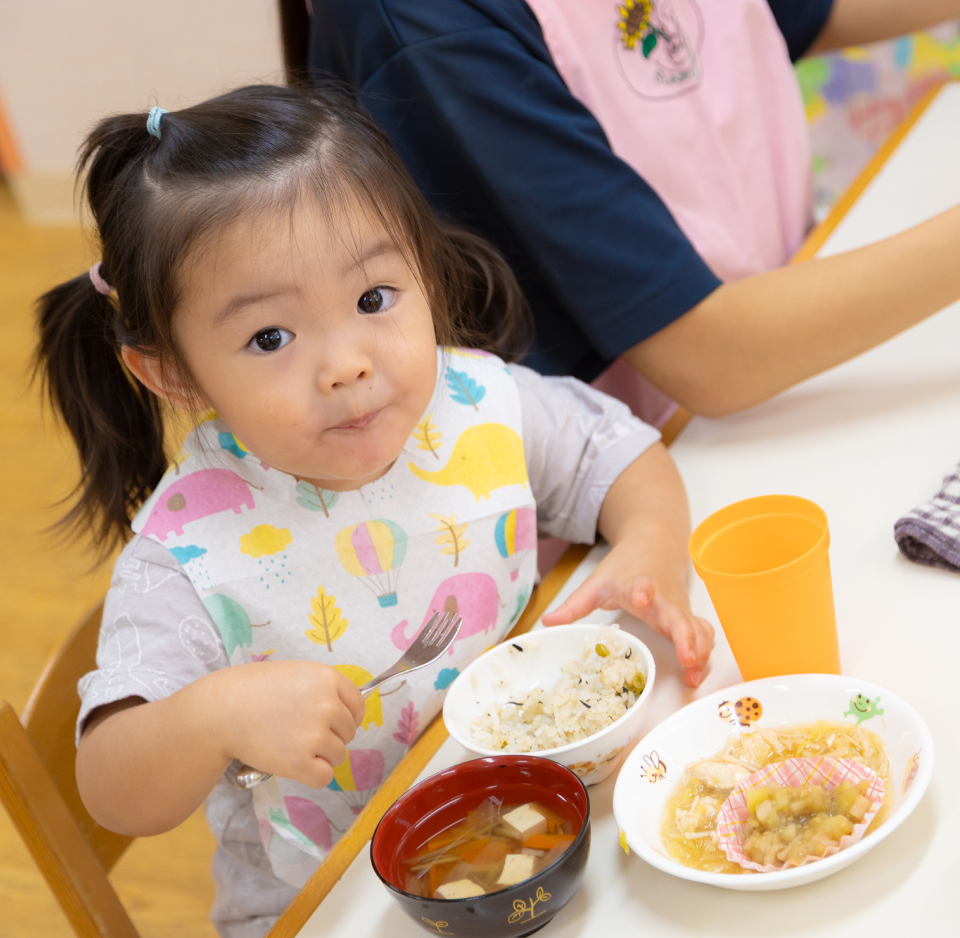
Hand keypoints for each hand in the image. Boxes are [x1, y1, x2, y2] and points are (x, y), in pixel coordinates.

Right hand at [211, 661, 365, 787]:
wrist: (222, 710)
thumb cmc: (254, 690)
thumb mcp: (296, 674)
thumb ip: (322, 689)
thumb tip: (345, 711)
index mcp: (327, 679)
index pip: (358, 705)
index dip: (348, 717)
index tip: (335, 723)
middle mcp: (327, 705)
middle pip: (348, 731)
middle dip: (331, 736)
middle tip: (302, 733)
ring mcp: (315, 734)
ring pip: (338, 754)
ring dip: (320, 755)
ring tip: (293, 745)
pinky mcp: (300, 762)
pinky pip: (324, 776)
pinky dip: (313, 774)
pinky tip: (295, 764)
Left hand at [541, 552, 713, 687]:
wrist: (655, 543)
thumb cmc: (627, 566)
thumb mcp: (597, 582)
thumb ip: (574, 604)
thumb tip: (546, 622)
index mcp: (639, 584)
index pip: (643, 586)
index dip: (643, 591)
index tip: (641, 596)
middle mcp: (664, 598)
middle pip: (679, 617)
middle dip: (685, 636)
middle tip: (687, 657)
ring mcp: (680, 609)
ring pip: (698, 629)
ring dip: (700, 651)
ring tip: (693, 676)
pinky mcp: (688, 617)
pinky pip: (703, 634)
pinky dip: (705, 652)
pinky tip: (696, 675)